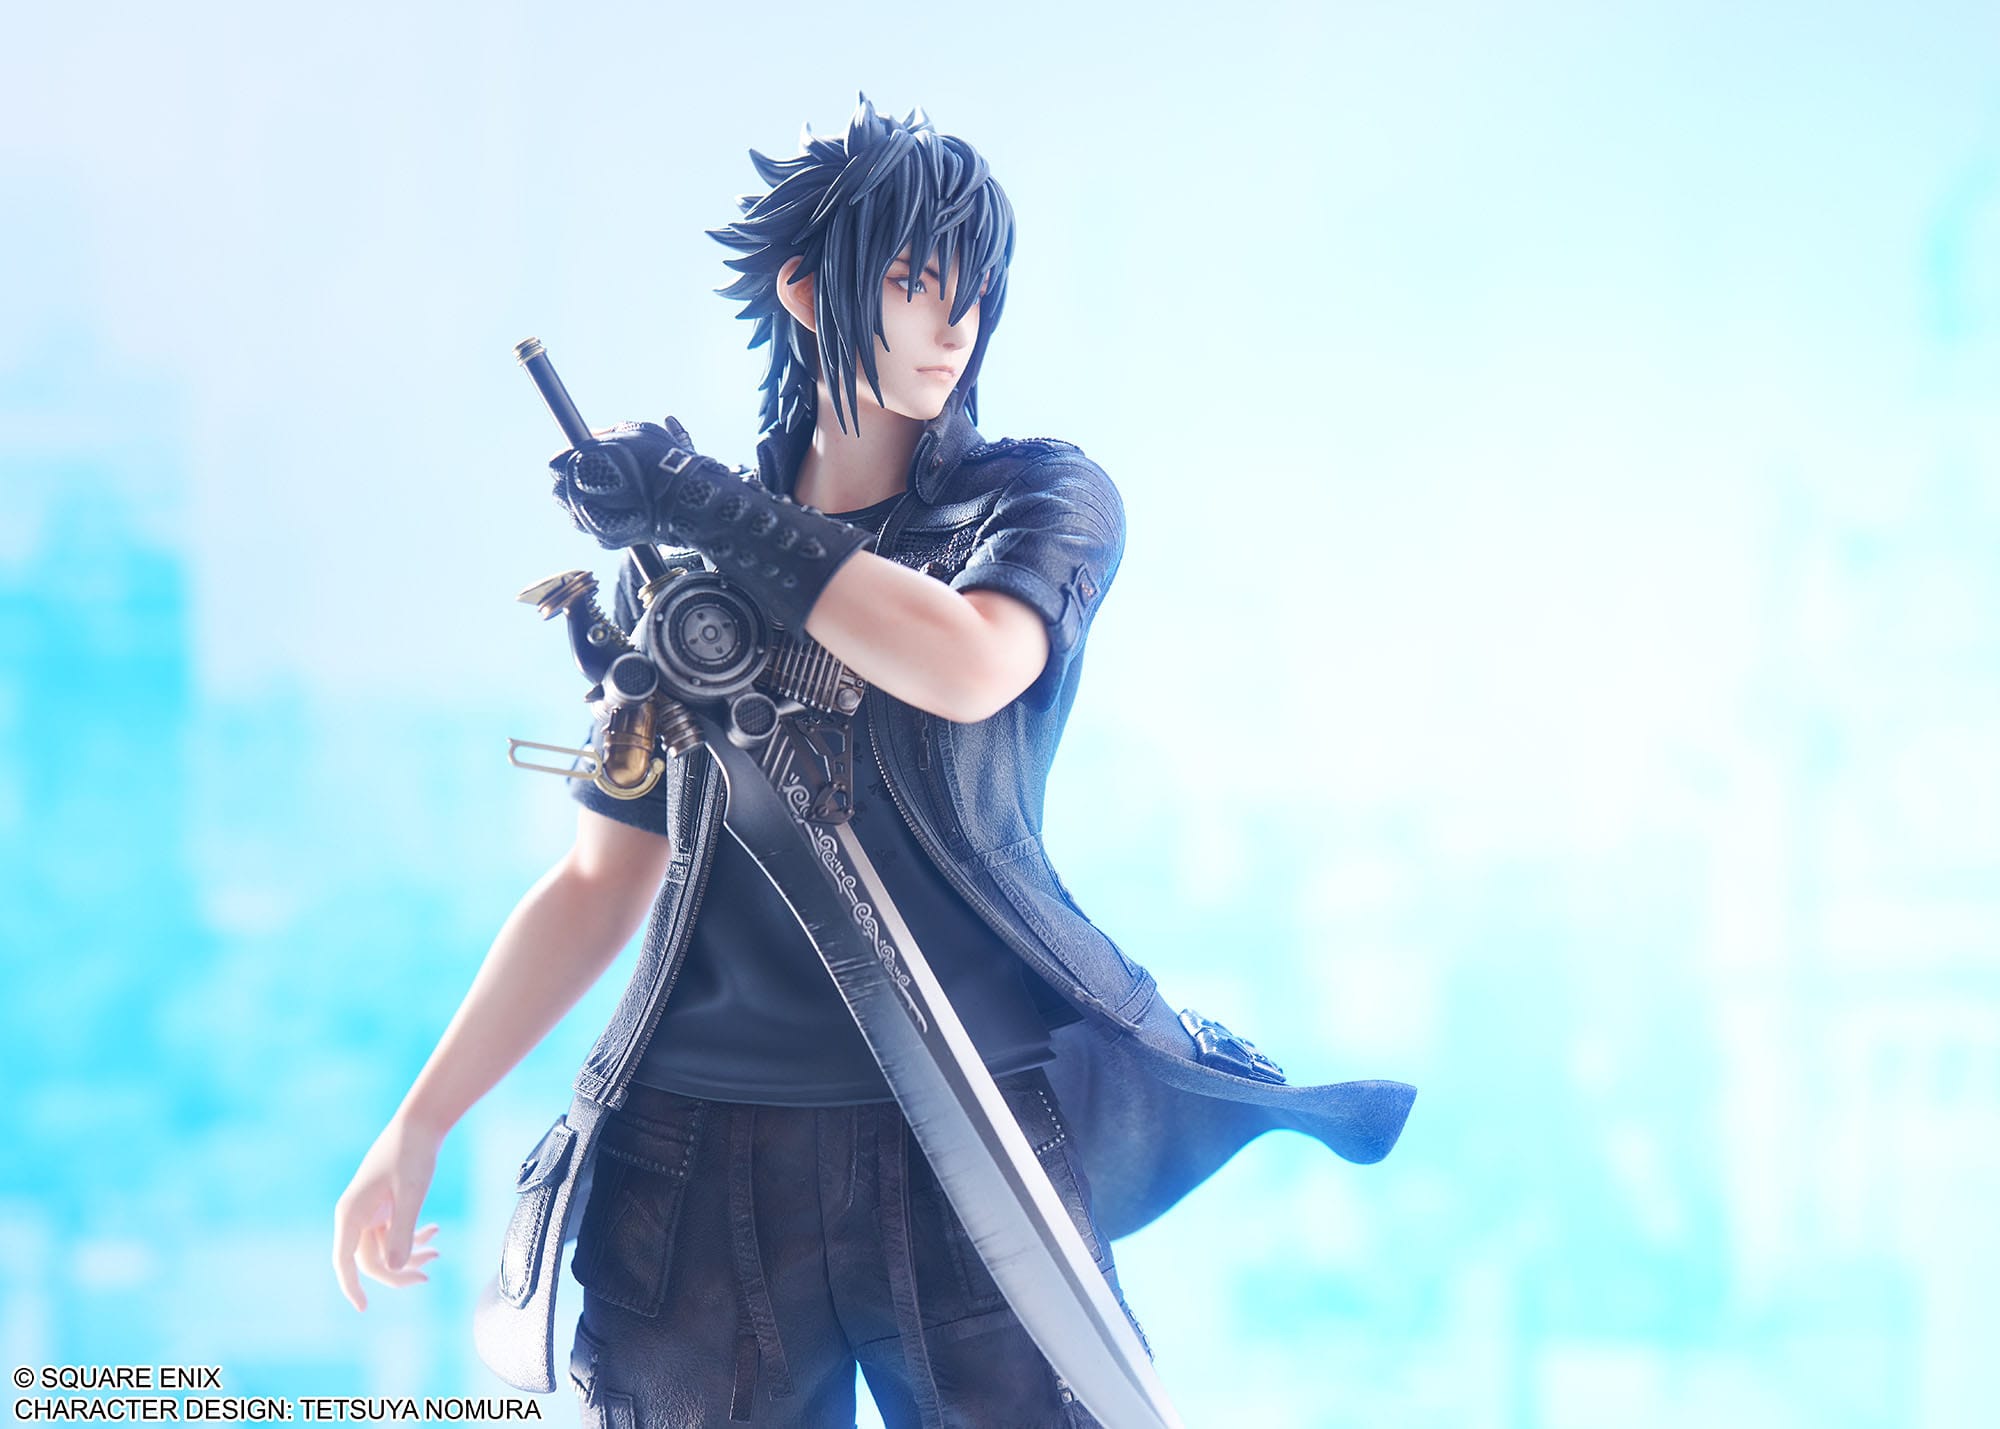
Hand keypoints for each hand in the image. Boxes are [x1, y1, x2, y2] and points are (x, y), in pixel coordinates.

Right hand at [331, 1117, 443, 1310]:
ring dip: (410, 1253)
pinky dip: (412, 1236)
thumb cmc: (413, 1154)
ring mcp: (369, 1210)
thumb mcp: (411, 1194)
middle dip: (397, 1270)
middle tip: (428, 1275)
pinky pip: (393, 1232)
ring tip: (438, 1252)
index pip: (345, 1261)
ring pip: (385, 1247)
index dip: (352, 1287)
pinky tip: (435, 1232)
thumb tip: (394, 1268)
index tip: (363, 1308)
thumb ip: (402, 1231)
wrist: (421, 1122)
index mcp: (351, 1213)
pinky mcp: (384, 1205)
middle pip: (370, 1259)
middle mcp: (355, 1215)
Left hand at [549, 416, 738, 550]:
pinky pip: (593, 529)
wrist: (687, 500)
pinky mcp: (605, 541)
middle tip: (598, 476)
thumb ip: (606, 434)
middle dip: (574, 483)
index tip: (582, 458)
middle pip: (560, 491)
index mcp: (579, 465)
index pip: (555, 465)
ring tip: (613, 495)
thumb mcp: (634, 434)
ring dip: (586, 504)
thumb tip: (591, 435)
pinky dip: (603, 520)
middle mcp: (577, 496)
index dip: (570, 460)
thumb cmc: (662, 460)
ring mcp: (590, 522)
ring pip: (574, 513)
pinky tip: (622, 510)